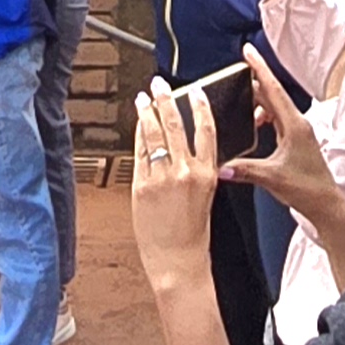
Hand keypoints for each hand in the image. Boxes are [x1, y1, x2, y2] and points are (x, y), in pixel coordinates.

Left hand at [129, 81, 224, 282]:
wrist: (178, 259)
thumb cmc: (193, 232)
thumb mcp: (205, 195)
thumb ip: (197, 169)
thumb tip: (184, 144)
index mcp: (208, 173)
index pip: (206, 131)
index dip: (200, 107)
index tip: (196, 91)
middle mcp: (186, 171)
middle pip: (176, 125)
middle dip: (166, 101)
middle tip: (159, 85)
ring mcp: (163, 177)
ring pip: (154, 135)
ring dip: (147, 112)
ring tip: (142, 98)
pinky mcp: (142, 185)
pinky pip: (139, 154)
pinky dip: (137, 137)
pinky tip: (136, 126)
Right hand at [220, 47, 339, 216]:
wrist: (325, 204)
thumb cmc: (306, 189)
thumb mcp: (272, 178)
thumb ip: (245, 170)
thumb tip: (220, 167)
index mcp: (294, 125)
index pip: (273, 90)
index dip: (260, 69)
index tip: (248, 51)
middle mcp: (297, 124)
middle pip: (272, 95)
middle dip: (254, 81)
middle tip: (236, 72)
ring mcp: (297, 132)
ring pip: (274, 107)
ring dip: (257, 102)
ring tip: (239, 102)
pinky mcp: (295, 140)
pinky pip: (276, 119)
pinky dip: (263, 116)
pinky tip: (254, 124)